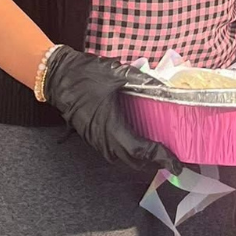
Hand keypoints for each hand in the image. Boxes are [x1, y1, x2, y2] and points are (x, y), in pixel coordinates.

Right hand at [44, 47, 181, 173]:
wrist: (58, 77)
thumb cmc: (86, 74)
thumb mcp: (117, 72)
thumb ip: (142, 80)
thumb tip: (165, 88)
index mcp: (110, 127)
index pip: (140, 150)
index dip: (160, 157)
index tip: (176, 163)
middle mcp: (104, 140)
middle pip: (134, 161)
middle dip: (156, 163)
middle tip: (175, 160)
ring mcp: (97, 141)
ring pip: (124, 160)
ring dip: (143, 161)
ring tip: (162, 154)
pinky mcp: (94, 137)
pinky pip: (116, 154)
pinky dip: (132, 154)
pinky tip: (142, 145)